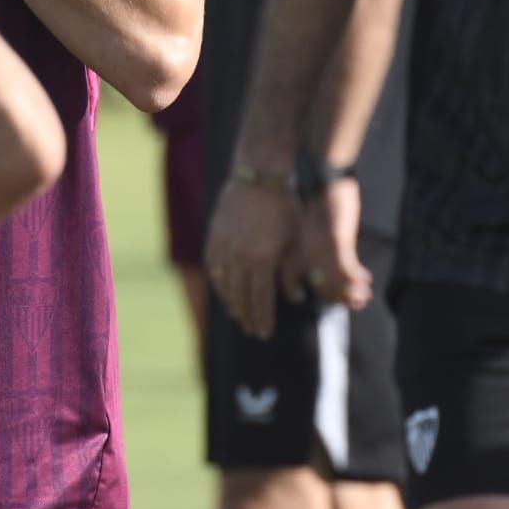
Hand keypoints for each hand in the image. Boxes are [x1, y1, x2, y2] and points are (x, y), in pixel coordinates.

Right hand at [204, 178, 299, 339]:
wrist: (259, 176)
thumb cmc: (285, 208)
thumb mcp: (297, 242)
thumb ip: (293, 273)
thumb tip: (294, 298)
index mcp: (261, 260)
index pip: (260, 300)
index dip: (262, 319)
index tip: (264, 333)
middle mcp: (239, 257)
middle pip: (240, 296)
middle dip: (246, 315)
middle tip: (251, 329)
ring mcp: (223, 245)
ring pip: (223, 283)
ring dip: (230, 302)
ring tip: (237, 314)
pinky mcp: (214, 234)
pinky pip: (212, 265)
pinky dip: (217, 281)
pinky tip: (222, 288)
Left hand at [299, 177, 372, 310]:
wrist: (326, 175)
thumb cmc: (325, 199)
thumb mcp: (320, 226)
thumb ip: (324, 245)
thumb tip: (336, 263)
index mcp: (298, 247)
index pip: (290, 278)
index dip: (298, 293)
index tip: (314, 297)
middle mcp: (306, 250)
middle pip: (319, 285)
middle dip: (339, 298)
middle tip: (357, 304)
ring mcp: (320, 246)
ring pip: (334, 281)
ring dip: (351, 292)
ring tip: (364, 297)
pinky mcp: (336, 239)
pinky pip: (345, 268)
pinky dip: (357, 278)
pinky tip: (367, 281)